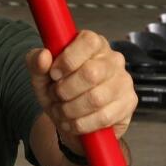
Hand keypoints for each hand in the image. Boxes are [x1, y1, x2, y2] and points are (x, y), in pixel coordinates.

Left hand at [25, 30, 135, 154]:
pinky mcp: (129, 103)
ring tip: (62, 111)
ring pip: (95, 98)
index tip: (54, 74)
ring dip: (70, 110)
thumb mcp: (42, 77)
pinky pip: (103, 117)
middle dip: (65, 90)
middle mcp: (113, 59)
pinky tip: (73, 123)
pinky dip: (81, 124)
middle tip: (56, 96)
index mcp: (93, 44)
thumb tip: (43, 56)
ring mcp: (124, 81)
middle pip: (90, 73)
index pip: (88, 41)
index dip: (68, 60)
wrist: (73, 121)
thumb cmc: (61, 92)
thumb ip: (36, 63)